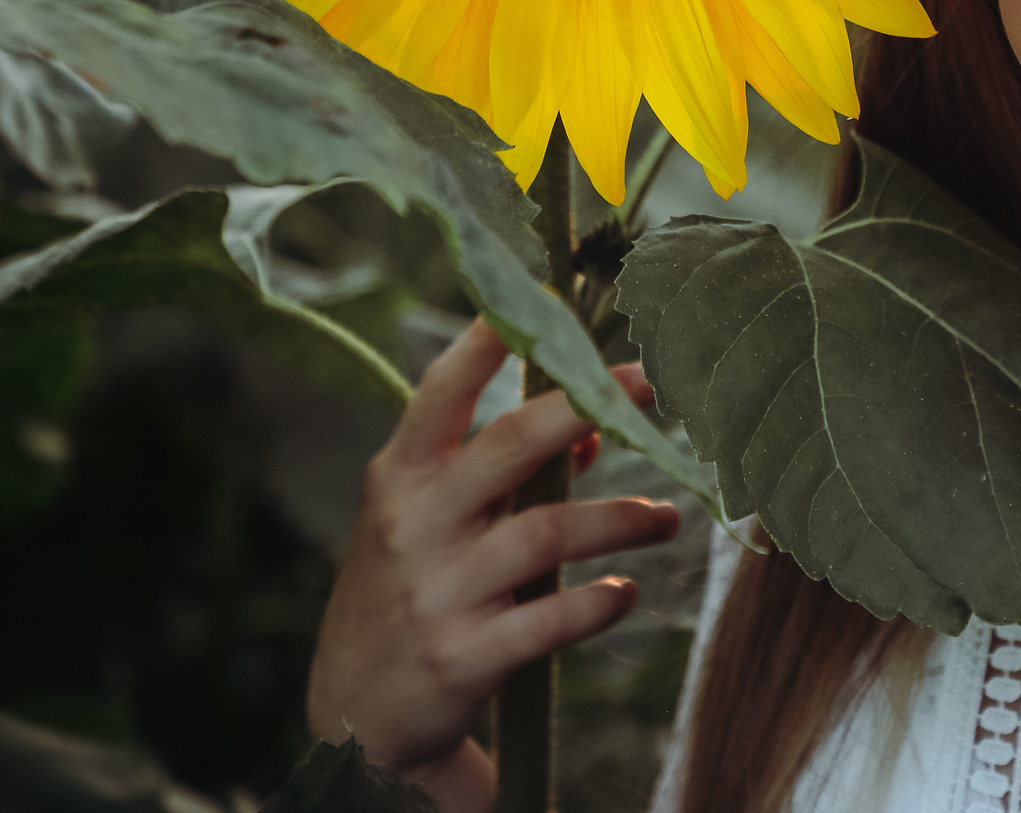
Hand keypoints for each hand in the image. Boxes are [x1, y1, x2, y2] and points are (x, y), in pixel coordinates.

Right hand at [306, 319, 682, 812]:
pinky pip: (550, 621)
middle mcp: (414, 525)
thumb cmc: (406, 591)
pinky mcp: (463, 658)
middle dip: (587, 407)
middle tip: (652, 390)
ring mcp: (438, 592)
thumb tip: (593, 421)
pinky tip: (624, 594)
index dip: (489, 342)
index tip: (546, 303)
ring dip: (621, 519)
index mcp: (398, 479)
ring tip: (667, 519)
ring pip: (547, 534)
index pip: (440, 392)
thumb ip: (493, 470)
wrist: (353, 718)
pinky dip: (598, 604)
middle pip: (510, 445)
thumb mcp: (423, 521)